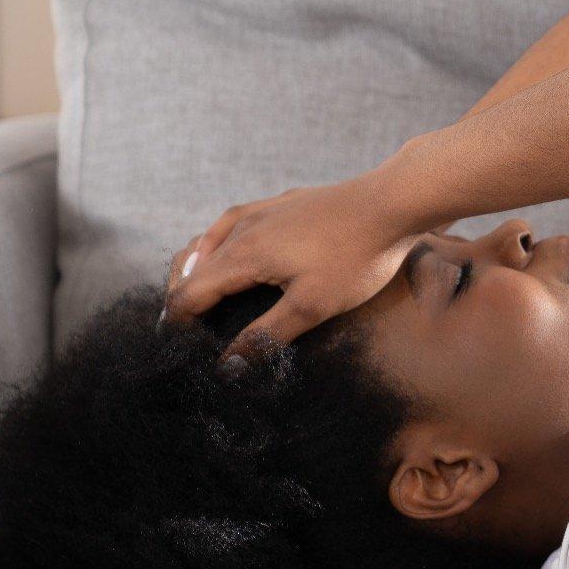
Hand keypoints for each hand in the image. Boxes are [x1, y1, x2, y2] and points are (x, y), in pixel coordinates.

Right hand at [162, 168, 423, 355]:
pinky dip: (219, 244)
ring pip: (210, 241)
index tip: (176, 350)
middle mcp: (241, 227)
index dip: (177, 325)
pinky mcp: (281, 202)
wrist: (391, 202)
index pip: (188, 294)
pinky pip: (234, 224)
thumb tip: (227, 366)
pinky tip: (231, 249)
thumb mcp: (312, 306)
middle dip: (182, 299)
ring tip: (197, 296)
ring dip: (197, 270)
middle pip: (191, 267)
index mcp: (241, 254)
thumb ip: (266, 336)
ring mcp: (261, 210)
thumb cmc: (356, 258)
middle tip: (183, 330)